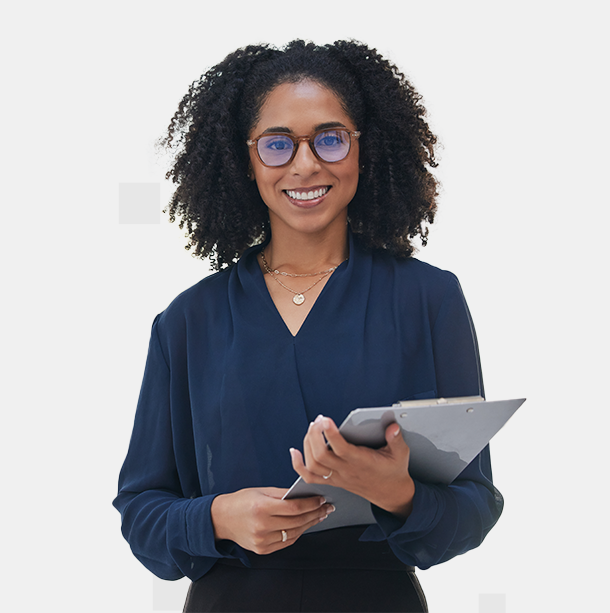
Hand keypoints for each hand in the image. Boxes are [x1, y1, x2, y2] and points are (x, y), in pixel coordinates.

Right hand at [210, 487, 334, 554]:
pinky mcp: (262, 550)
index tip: (322, 499)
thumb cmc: (242, 501)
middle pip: (297, 521)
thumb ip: (282, 494)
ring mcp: (262, 541)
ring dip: (309, 524)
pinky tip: (305, 525)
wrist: (221, 519)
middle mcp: (262, 526)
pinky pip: (286, 542)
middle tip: (327, 507)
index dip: (311, 503)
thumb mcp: (261, 491)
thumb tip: (304, 494)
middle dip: (315, 513)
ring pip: (294, 533)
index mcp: (261, 508)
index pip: (294, 507)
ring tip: (319, 515)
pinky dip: (298, 533)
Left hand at [290, 416, 414, 517]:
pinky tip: (295, 452)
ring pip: (313, 465)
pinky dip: (298, 465)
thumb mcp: (400, 454)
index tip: (325, 419)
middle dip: (315, 436)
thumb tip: (393, 427)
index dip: (330, 434)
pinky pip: (310, 476)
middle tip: (318, 420)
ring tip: (313, 428)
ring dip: (307, 445)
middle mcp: (346, 471)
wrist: (391, 494)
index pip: (341, 449)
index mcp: (361, 462)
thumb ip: (396, 439)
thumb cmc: (394, 471)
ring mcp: (338, 477)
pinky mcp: (333, 480)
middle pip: (321, 456)